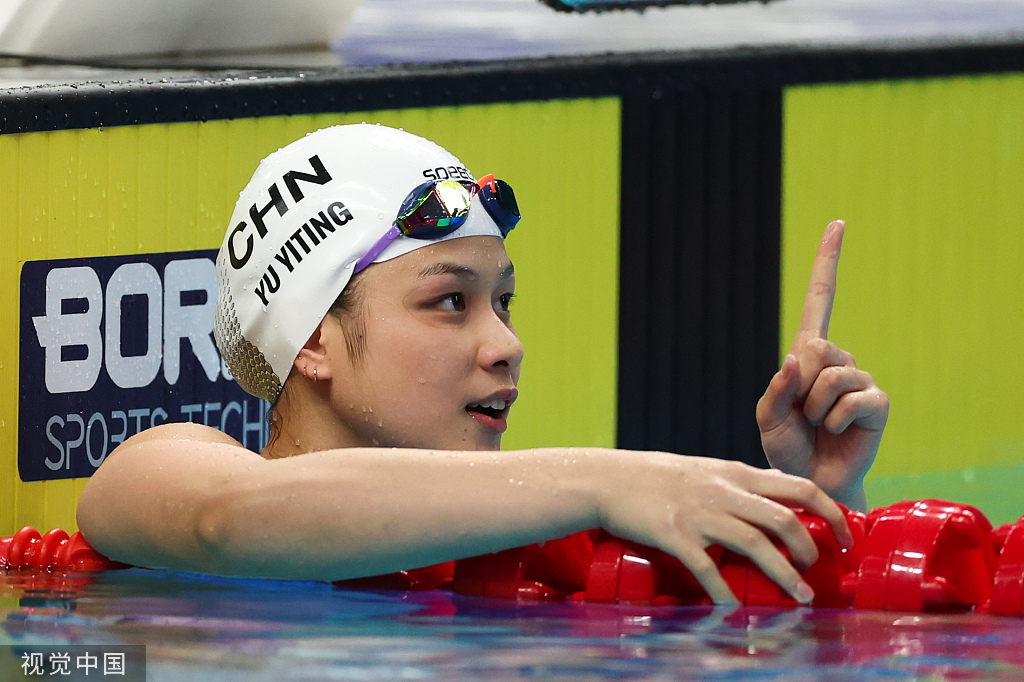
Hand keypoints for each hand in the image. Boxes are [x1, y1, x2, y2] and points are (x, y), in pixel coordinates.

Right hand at [595, 451, 854, 603]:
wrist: (608, 478)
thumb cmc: (654, 476)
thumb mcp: (704, 471)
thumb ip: (737, 486)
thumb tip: (770, 506)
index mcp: (735, 473)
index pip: (800, 487)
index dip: (832, 513)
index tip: (846, 537)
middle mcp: (724, 492)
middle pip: (785, 519)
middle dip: (811, 549)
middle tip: (817, 571)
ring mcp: (700, 513)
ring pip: (755, 545)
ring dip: (783, 575)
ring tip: (799, 597)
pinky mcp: (675, 534)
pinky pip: (708, 569)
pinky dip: (725, 593)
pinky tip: (735, 610)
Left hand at [756, 221, 888, 509]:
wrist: (809, 483)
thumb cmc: (786, 448)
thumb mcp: (767, 416)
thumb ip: (776, 387)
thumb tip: (797, 357)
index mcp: (807, 355)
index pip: (820, 300)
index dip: (827, 263)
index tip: (838, 224)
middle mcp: (837, 360)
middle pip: (816, 347)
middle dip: (798, 384)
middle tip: (800, 413)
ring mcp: (860, 379)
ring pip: (832, 374)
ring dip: (813, 406)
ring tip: (816, 425)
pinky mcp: (877, 402)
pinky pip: (852, 398)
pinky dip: (834, 418)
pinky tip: (835, 430)